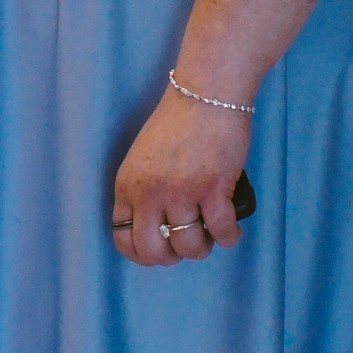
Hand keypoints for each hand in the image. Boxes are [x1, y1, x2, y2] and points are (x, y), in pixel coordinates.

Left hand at [111, 89, 251, 266]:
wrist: (205, 94)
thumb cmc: (177, 123)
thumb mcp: (143, 159)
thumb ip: (143, 192)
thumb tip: (157, 227)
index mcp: (127, 185)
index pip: (123, 238)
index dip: (141, 254)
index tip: (159, 252)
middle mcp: (149, 193)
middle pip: (153, 251)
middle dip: (170, 258)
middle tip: (185, 246)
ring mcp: (181, 192)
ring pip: (189, 247)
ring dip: (202, 248)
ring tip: (209, 234)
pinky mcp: (213, 189)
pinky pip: (221, 232)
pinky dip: (228, 236)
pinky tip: (229, 228)